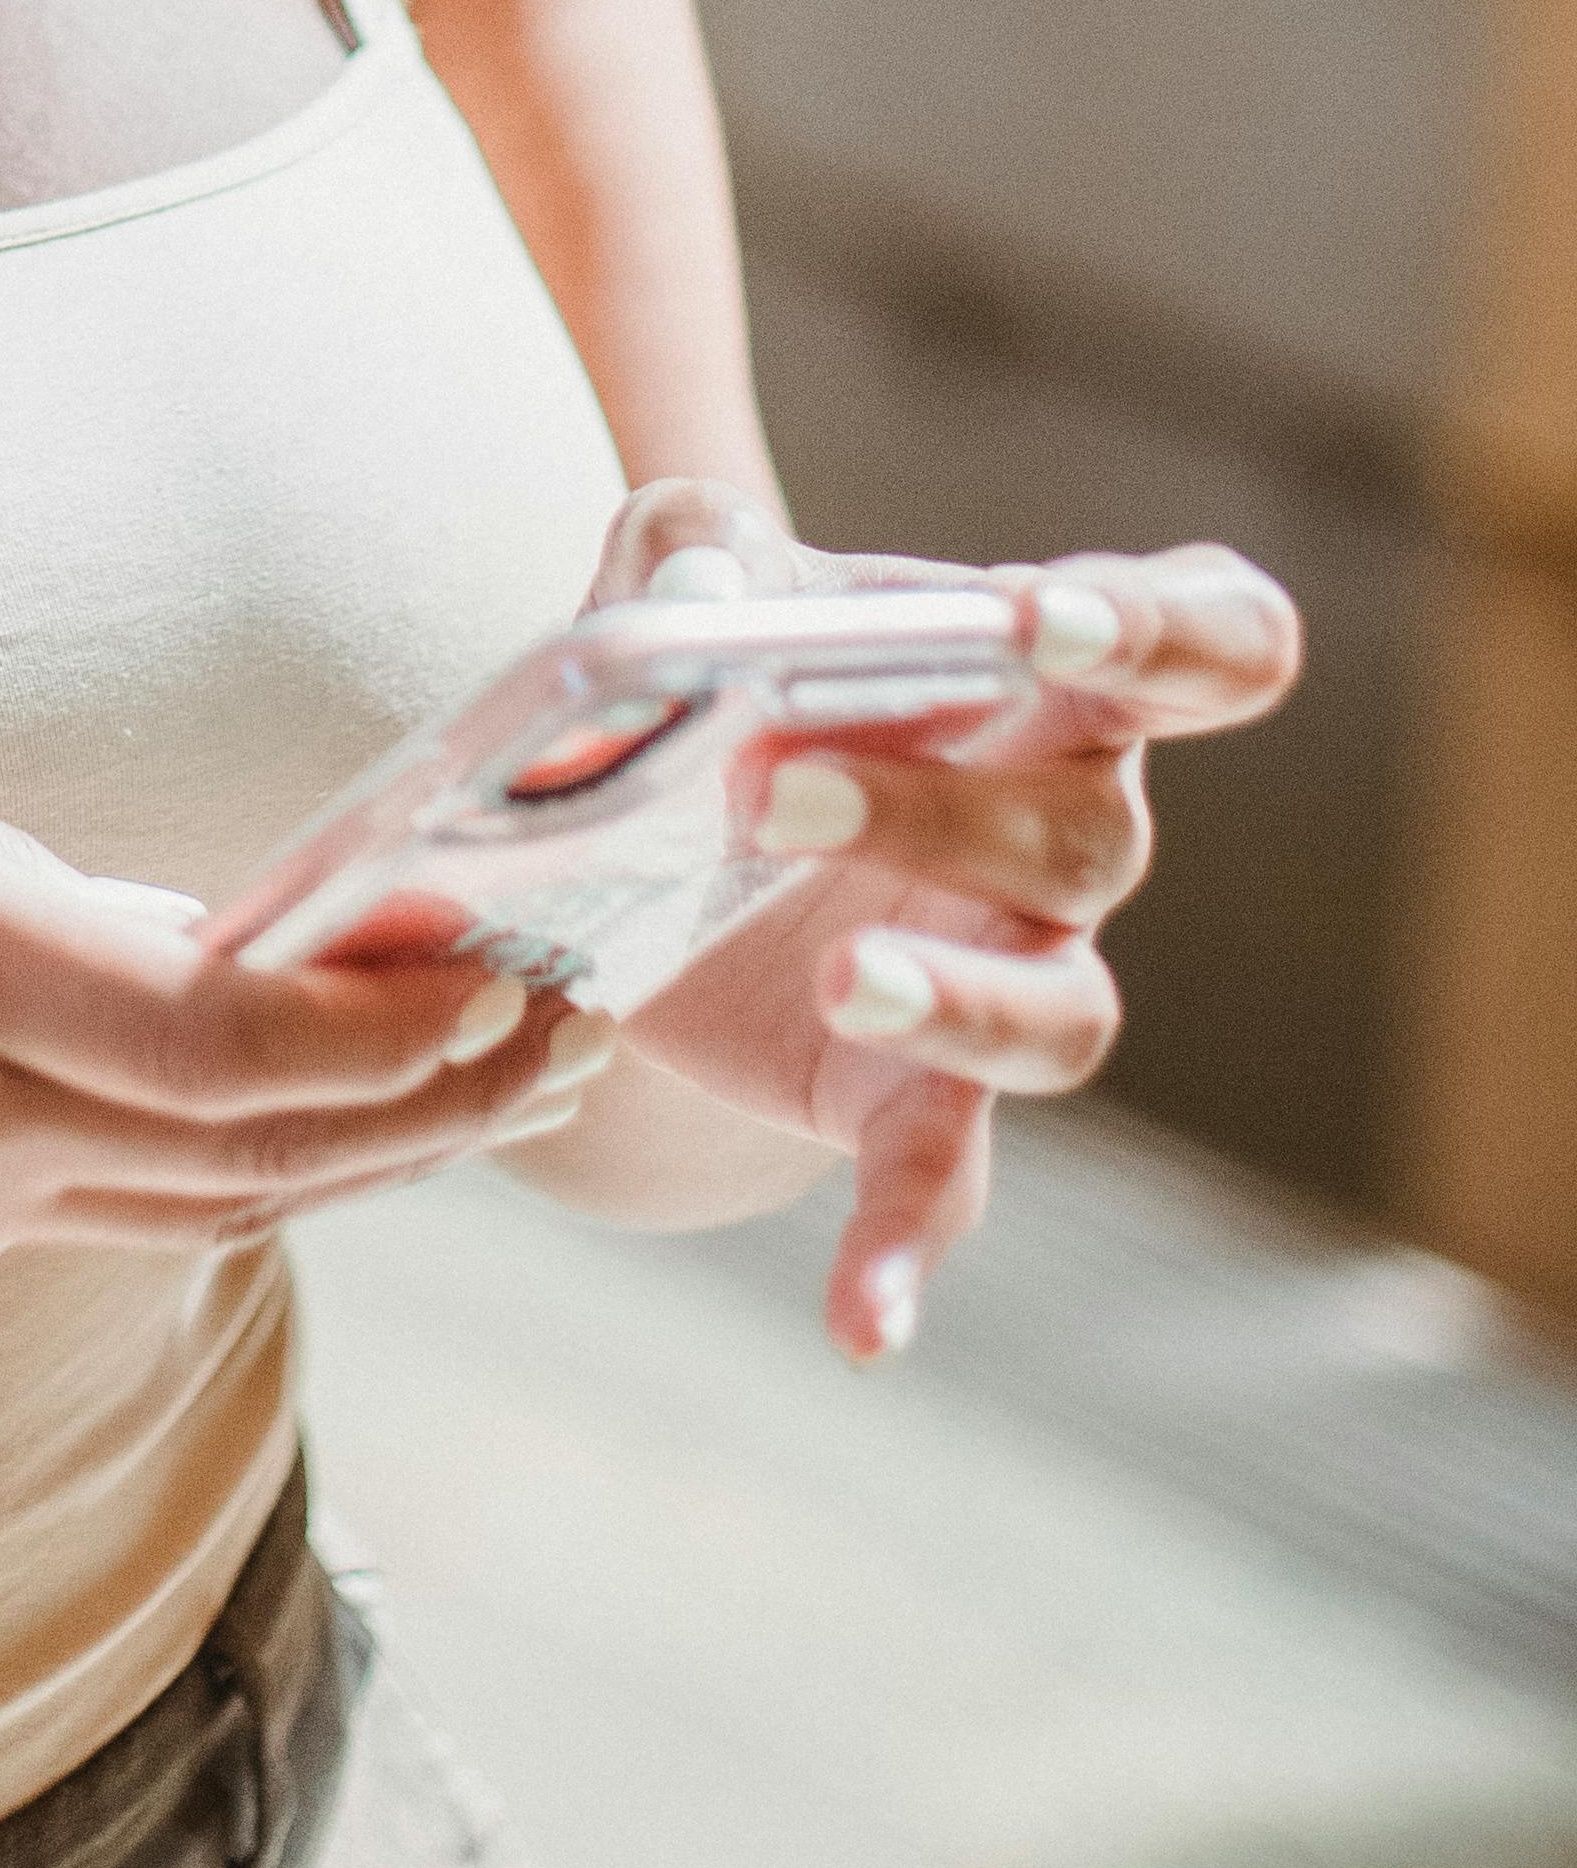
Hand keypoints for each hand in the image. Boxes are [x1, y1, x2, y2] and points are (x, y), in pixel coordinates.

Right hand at [0, 731, 608, 1344]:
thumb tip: (155, 928)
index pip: (226, 1032)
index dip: (396, 1024)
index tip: (511, 971)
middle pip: (261, 1149)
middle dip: (442, 1098)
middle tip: (569, 1026)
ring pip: (199, 1207)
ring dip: (356, 1151)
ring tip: (481, 1079)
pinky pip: (78, 1223)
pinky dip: (197, 1163)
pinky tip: (254, 1105)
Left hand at [592, 477, 1301, 1360]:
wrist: (657, 836)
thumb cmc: (732, 672)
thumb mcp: (690, 583)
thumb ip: (687, 544)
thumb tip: (687, 570)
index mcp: (1050, 681)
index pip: (1210, 642)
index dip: (1165, 630)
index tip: (1051, 621)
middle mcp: (1064, 836)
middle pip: (1086, 831)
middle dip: (944, 810)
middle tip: (771, 791)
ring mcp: (1004, 975)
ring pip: (1061, 1013)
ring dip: (958, 1001)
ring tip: (844, 984)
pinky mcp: (911, 1098)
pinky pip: (942, 1182)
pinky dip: (905, 1252)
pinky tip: (861, 1324)